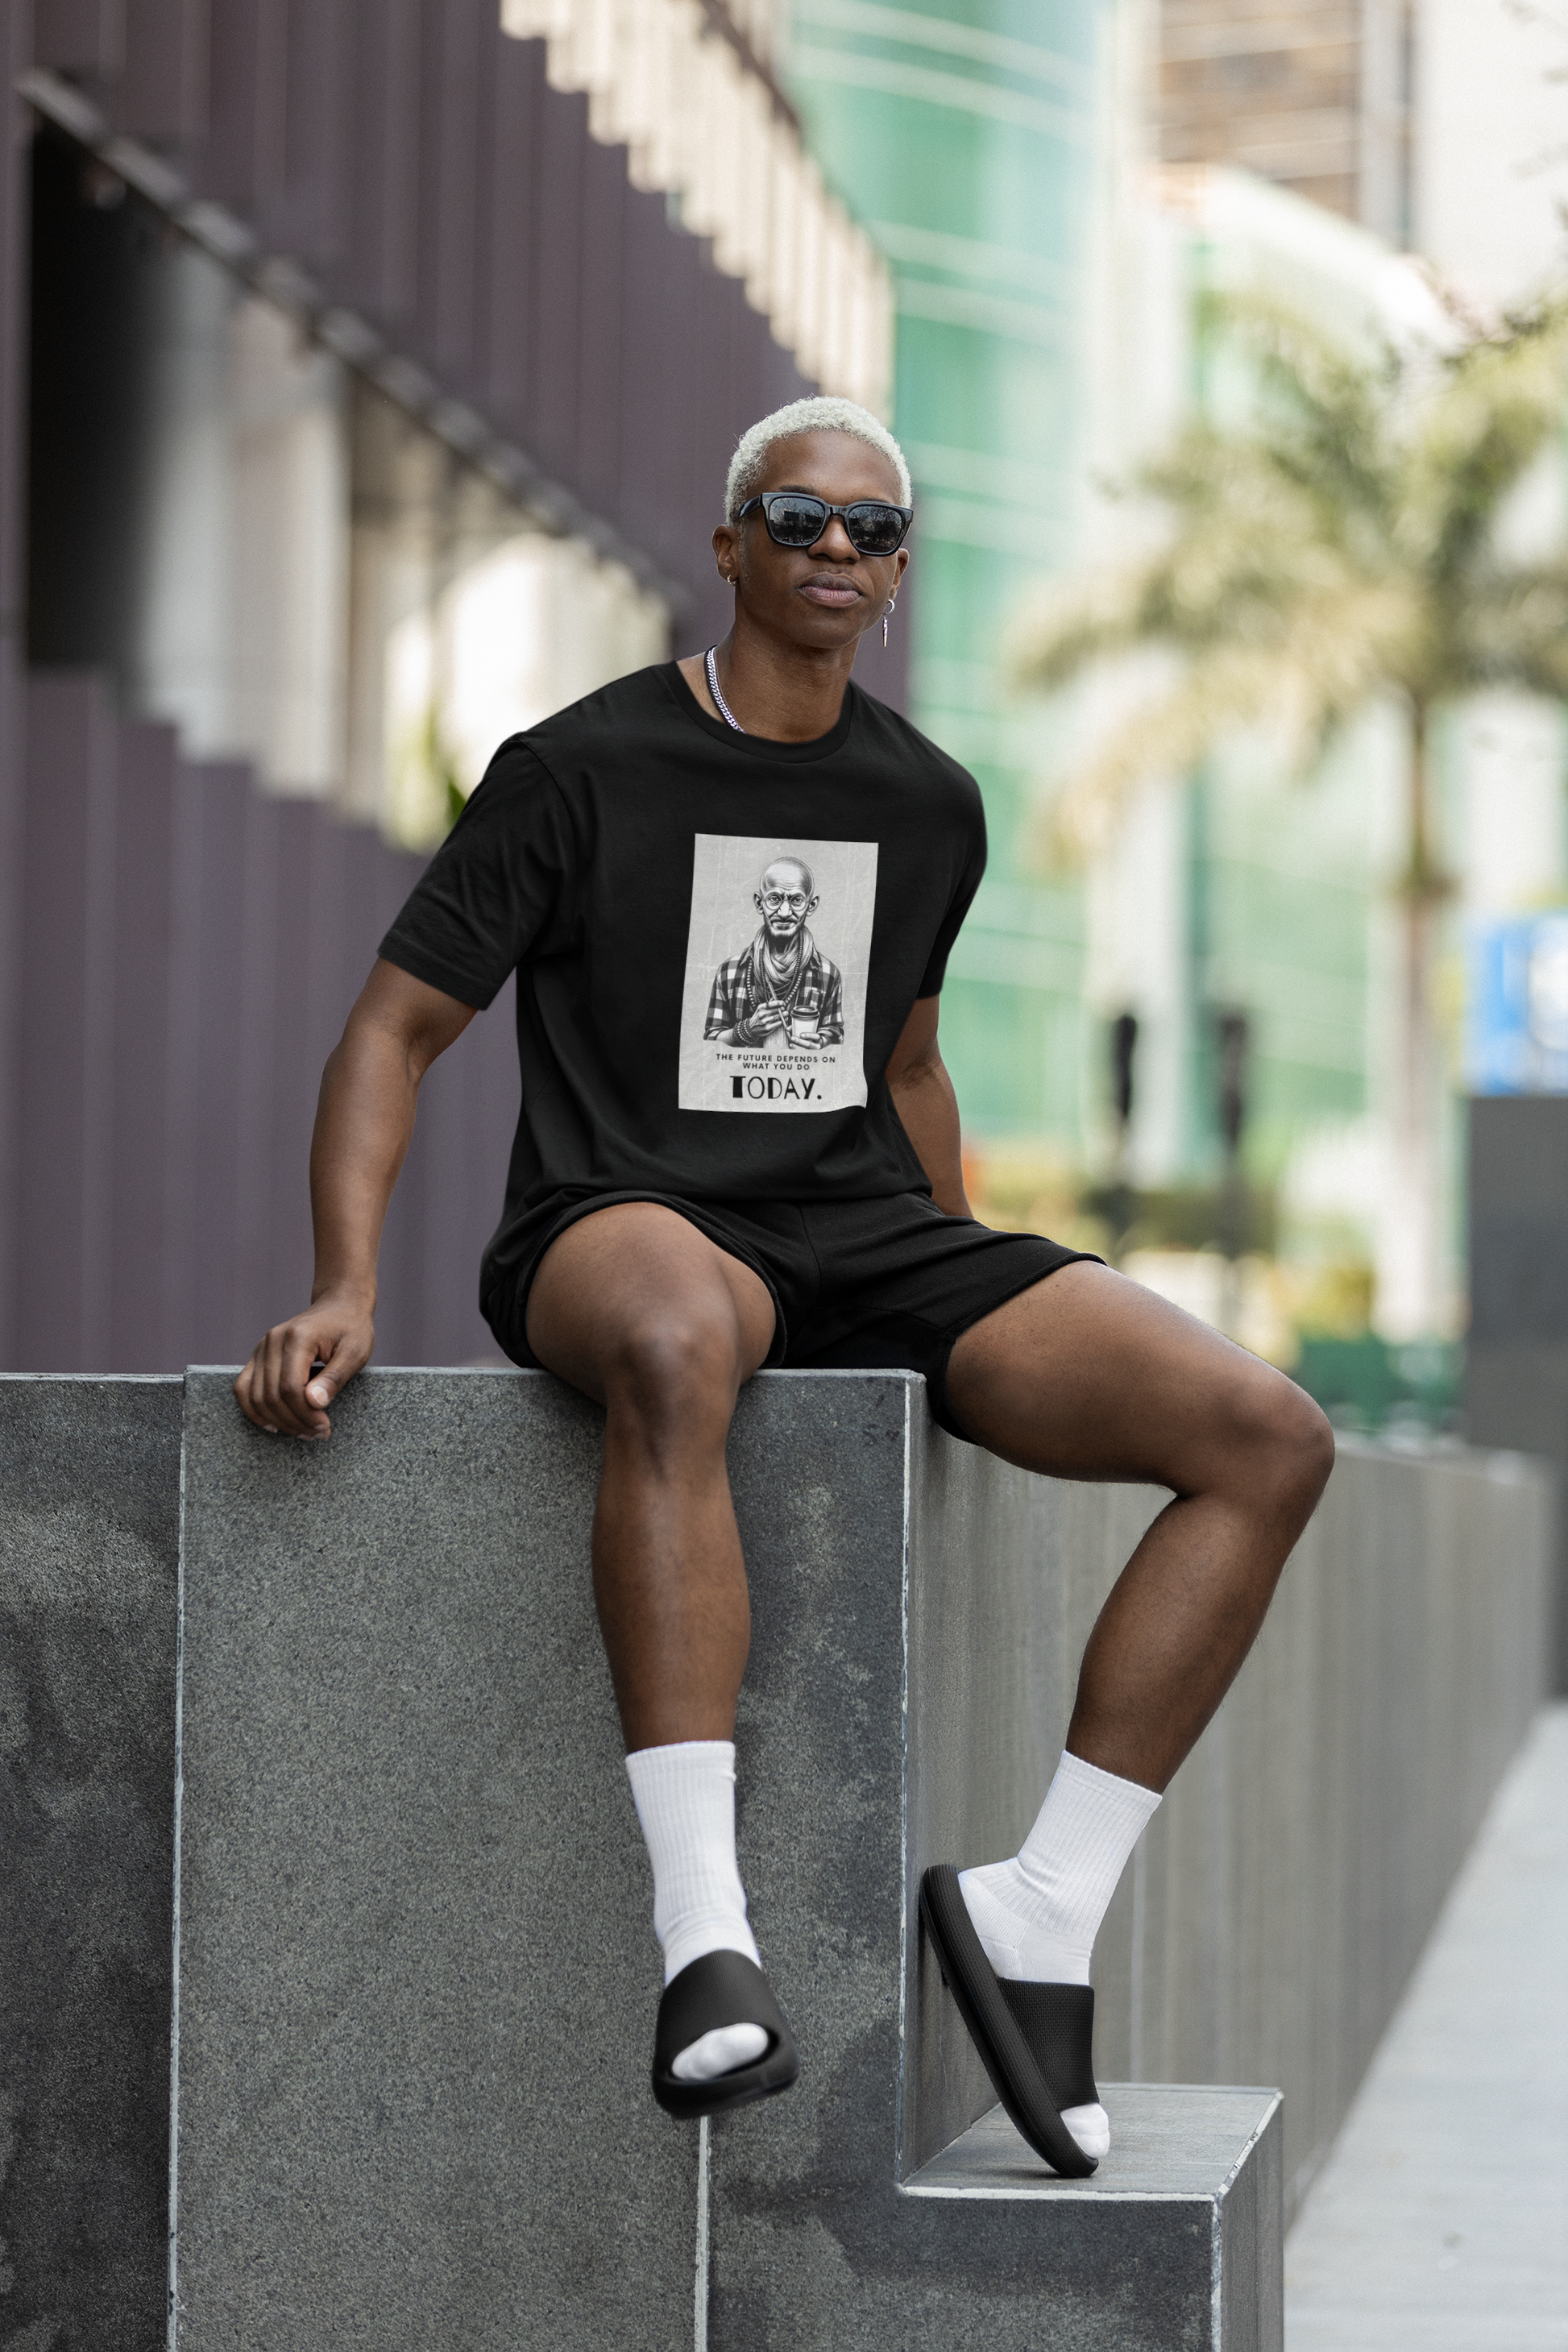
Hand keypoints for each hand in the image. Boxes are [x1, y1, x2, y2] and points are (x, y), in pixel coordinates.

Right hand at [233, 1291, 374, 1439]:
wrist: (339, 1307)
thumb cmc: (351, 1329)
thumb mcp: (355, 1351)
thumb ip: (335, 1377)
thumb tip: (314, 1402)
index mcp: (298, 1337)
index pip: (290, 1387)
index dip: (305, 1414)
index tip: (324, 1428)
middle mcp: (273, 1340)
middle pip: (271, 1395)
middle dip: (294, 1421)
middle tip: (317, 1433)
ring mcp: (261, 1348)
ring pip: (254, 1396)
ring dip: (277, 1421)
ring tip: (302, 1431)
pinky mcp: (257, 1356)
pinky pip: (244, 1388)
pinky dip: (254, 1410)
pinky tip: (274, 1424)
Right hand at [740, 1001, 787, 1041]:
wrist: (751, 1028)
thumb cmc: (757, 1017)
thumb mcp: (760, 1009)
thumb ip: (768, 1003)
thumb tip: (775, 997)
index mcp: (761, 1007)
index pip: (774, 1003)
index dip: (780, 1003)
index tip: (783, 1003)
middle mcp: (763, 1014)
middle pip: (778, 1009)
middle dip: (783, 1009)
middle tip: (784, 1010)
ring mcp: (765, 1021)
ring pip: (779, 1016)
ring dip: (784, 1015)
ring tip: (785, 1014)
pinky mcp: (768, 1028)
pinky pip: (779, 1023)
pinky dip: (783, 1021)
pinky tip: (783, 1020)